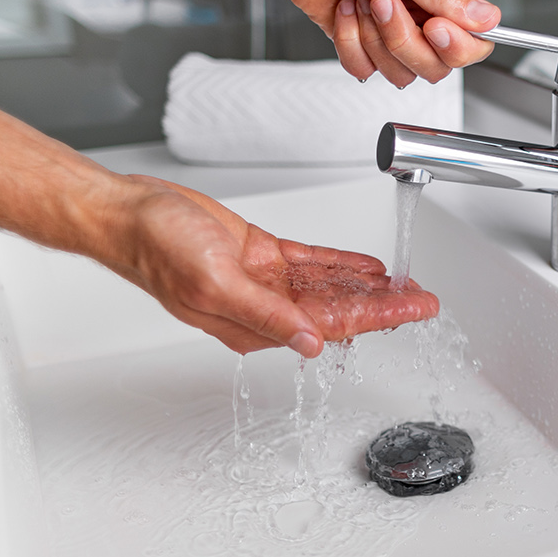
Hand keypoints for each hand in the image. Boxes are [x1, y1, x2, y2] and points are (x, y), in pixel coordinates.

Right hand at [103, 175, 438, 356]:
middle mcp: (264, 308)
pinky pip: (311, 263)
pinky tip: (369, 268)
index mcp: (253, 325)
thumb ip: (265, 315)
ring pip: (331, 287)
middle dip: (387, 306)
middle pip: (340, 309)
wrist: (129, 213)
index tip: (416, 312)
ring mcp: (263, 282)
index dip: (381, 318)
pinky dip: (342, 264)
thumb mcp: (214, 282)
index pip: (332, 325)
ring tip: (409, 286)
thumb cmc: (156, 249)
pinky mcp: (259, 255)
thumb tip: (310, 343)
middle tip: (427, 300)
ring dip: (370, 287)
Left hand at [265, 0, 497, 86]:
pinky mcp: (358, 40)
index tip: (431, 27)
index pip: (473, 40)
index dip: (456, 46)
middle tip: (382, 2)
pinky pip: (364, 69)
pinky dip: (348, 44)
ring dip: (372, 40)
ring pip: (399, 71)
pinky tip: (344, 10)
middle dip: (402, 40)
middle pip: (436, 64)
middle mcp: (418, 13)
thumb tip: (488, 18)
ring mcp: (388, 30)